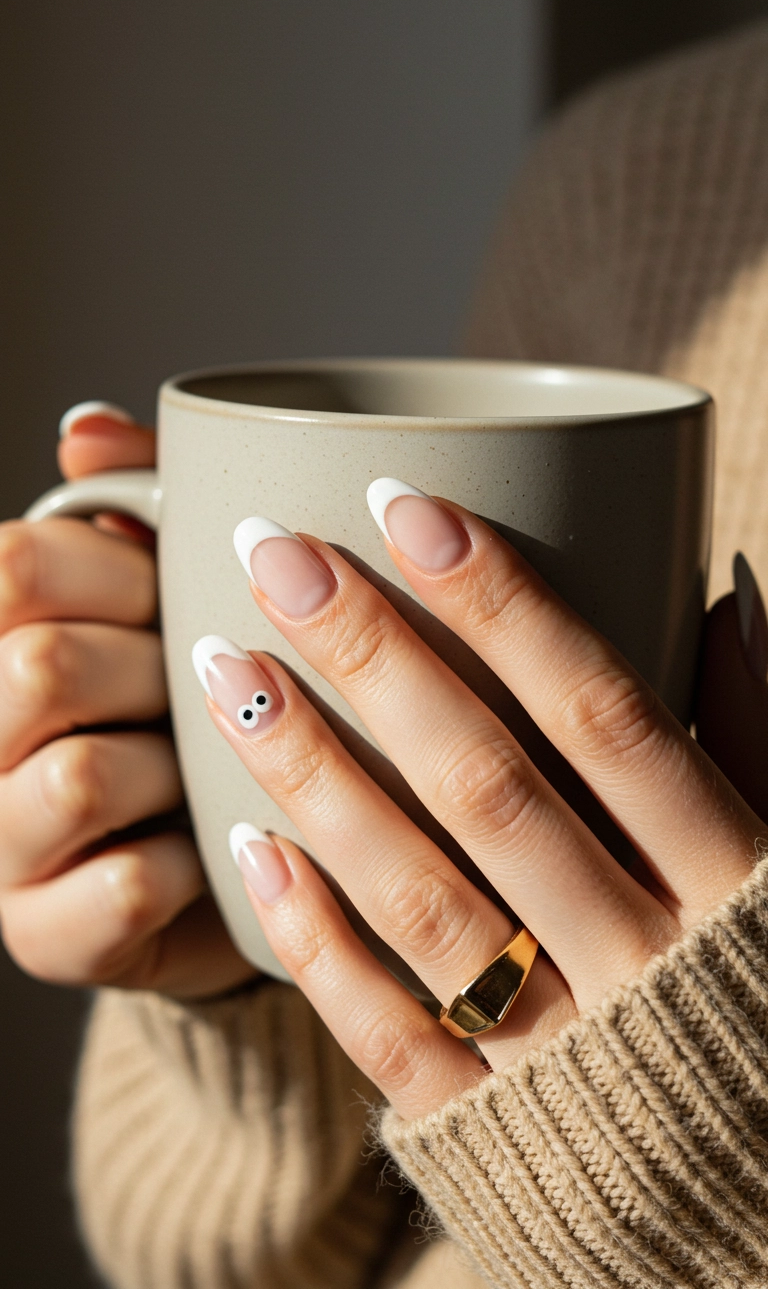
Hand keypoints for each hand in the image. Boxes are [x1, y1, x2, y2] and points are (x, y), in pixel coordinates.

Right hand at [0, 404, 251, 997]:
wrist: (235, 858)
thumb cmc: (202, 701)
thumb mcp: (174, 591)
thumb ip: (133, 501)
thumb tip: (83, 430)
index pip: (12, 568)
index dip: (120, 567)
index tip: (183, 588)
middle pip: (40, 664)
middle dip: (155, 664)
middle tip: (217, 679)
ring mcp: (0, 848)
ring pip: (81, 776)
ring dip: (177, 763)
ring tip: (214, 765)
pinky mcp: (49, 938)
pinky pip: (125, 886)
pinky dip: (197, 859)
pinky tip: (221, 843)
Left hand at [196, 483, 766, 1118]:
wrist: (760, 1200)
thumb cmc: (766, 992)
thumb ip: (765, 732)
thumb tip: (731, 593)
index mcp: (730, 880)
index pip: (605, 715)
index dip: (503, 605)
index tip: (404, 507)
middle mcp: (641, 960)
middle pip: (489, 786)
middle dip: (374, 658)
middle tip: (274, 555)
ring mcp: (562, 1051)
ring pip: (421, 899)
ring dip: (315, 776)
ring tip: (227, 670)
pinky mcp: (494, 1127)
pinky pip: (390, 1034)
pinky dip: (314, 940)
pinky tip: (245, 844)